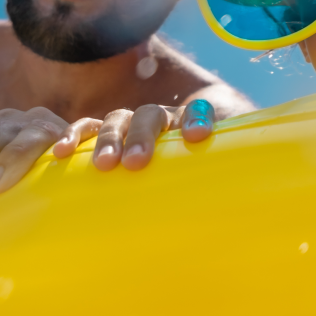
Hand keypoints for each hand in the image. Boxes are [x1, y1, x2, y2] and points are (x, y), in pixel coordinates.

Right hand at [53, 99, 215, 171]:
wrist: (160, 167)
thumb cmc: (195, 180)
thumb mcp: (215, 176)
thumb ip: (230, 177)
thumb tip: (255, 204)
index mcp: (190, 125)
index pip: (197, 111)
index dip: (196, 118)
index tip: (197, 137)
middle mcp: (161, 122)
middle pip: (153, 115)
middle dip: (144, 136)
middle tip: (137, 163)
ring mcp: (129, 126)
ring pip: (119, 120)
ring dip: (111, 139)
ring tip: (105, 165)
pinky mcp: (100, 137)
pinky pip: (85, 129)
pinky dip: (73, 136)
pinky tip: (60, 153)